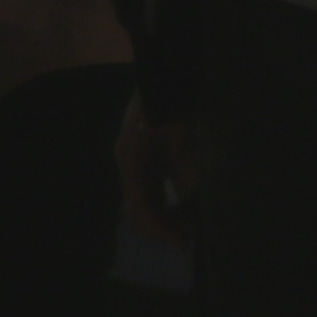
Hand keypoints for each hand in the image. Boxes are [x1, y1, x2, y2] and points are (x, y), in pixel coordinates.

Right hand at [119, 103, 207, 248]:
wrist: (165, 72)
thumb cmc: (173, 100)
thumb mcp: (184, 135)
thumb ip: (186, 168)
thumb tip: (190, 201)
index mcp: (132, 160)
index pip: (141, 208)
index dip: (162, 230)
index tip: (184, 244)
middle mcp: (127, 165)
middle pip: (136, 211)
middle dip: (161, 229)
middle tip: (190, 238)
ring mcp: (132, 162)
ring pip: (141, 203)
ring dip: (163, 219)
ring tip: (189, 226)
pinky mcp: (141, 160)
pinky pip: (149, 192)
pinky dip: (164, 205)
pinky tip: (184, 208)